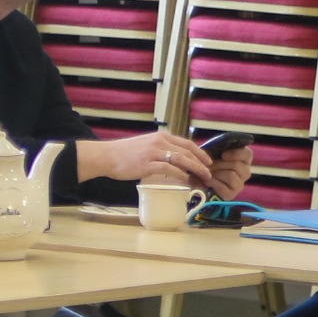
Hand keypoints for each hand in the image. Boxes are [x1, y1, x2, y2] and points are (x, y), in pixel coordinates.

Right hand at [80, 130, 214, 190]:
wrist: (107, 156)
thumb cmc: (126, 154)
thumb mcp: (147, 145)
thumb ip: (161, 149)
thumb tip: (177, 160)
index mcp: (161, 137)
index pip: (187, 143)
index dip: (200, 153)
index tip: (208, 162)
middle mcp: (160, 142)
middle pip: (188, 151)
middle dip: (201, 163)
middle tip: (210, 173)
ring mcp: (154, 152)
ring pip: (181, 159)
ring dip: (195, 169)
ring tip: (203, 177)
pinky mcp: (147, 164)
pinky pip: (168, 168)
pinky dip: (180, 174)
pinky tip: (186, 180)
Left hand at [205, 146, 253, 198]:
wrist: (199, 180)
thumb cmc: (208, 164)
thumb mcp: (212, 153)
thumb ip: (217, 148)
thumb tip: (220, 148)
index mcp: (243, 160)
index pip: (248, 154)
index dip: (237, 153)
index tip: (223, 155)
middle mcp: (244, 172)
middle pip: (237, 165)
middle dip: (220, 164)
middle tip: (209, 165)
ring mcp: (239, 185)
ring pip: (231, 175)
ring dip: (216, 173)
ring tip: (207, 172)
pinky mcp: (231, 195)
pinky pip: (224, 187)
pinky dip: (213, 182)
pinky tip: (207, 181)